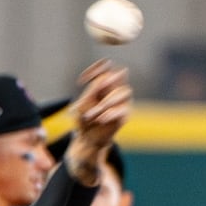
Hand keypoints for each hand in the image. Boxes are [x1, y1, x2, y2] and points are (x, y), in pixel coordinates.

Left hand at [64, 60, 131, 185]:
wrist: (87, 138)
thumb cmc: (84, 118)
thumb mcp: (84, 103)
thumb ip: (93, 90)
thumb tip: (103, 78)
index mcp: (103, 84)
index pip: (105, 68)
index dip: (96, 68)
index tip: (81, 81)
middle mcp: (115, 89)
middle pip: (119, 75)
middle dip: (109, 80)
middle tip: (99, 87)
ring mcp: (122, 101)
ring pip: (124, 92)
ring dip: (108, 101)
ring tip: (95, 113)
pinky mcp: (124, 115)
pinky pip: (122, 110)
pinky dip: (111, 114)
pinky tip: (101, 119)